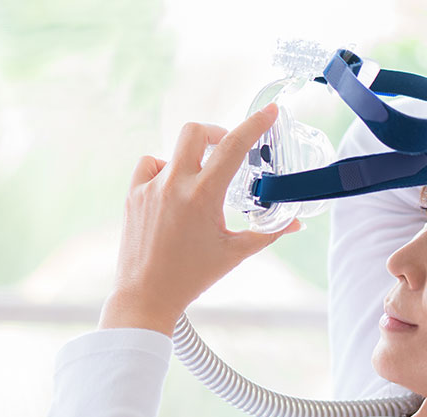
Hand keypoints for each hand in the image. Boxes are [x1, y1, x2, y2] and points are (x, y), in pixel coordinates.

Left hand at [98, 103, 301, 336]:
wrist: (146, 296)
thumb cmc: (191, 277)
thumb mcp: (234, 253)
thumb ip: (267, 233)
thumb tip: (294, 224)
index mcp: (202, 196)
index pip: (233, 146)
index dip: (255, 124)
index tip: (270, 111)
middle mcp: (174, 185)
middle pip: (195, 131)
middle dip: (214, 132)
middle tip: (225, 147)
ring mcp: (149, 189)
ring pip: (171, 151)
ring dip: (189, 158)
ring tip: (197, 184)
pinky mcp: (132, 196)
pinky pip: (148, 166)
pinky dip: (162, 170)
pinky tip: (170, 190)